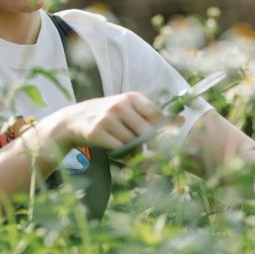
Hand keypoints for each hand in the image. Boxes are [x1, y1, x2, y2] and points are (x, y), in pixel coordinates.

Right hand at [39, 92, 162, 152]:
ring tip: (129, 151)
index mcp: (132, 97)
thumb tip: (182, 119)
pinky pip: (119, 149)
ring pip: (133, 143)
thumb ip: (152, 115)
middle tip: (152, 155)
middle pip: (147, 132)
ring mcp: (107, 118)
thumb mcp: (128, 109)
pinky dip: (122, 156)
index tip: (165, 142)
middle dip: (151, 147)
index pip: (157, 116)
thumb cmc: (107, 116)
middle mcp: (120, 105)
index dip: (164, 132)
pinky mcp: (97, 132)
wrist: (72, 120)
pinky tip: (118, 153)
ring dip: (134, 153)